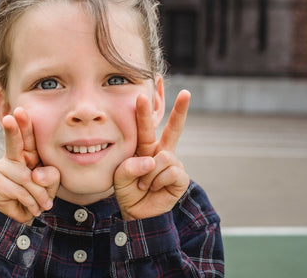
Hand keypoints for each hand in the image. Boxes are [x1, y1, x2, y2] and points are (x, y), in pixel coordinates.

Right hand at [0, 107, 59, 223]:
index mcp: (28, 152)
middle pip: (13, 143)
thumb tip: (35, 174)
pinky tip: (33, 207)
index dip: (23, 124)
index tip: (20, 111)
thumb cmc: (41, 193)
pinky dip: (30, 201)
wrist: (28, 214)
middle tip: (11, 118)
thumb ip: (51, 176)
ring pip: (25, 177)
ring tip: (43, 204)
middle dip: (12, 130)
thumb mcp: (52, 183)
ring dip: (38, 194)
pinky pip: (19, 190)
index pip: (26, 136)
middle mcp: (12, 157)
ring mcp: (2, 169)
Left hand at [114, 90, 190, 220]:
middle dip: (180, 110)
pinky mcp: (180, 178)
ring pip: (164, 157)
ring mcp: (173, 164)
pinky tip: (155, 188)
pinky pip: (170, 172)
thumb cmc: (127, 191)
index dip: (145, 111)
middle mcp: (162, 153)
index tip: (142, 94)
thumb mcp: (120, 177)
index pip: (146, 127)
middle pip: (174, 129)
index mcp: (146, 148)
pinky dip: (158, 182)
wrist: (137, 213)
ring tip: (144, 185)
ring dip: (149, 174)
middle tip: (186, 93)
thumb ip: (130, 167)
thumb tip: (151, 161)